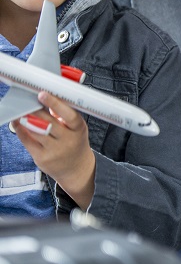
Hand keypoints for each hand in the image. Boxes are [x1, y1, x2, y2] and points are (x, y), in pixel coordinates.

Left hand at [16, 92, 94, 207]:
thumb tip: (43, 100)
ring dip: (25, 119)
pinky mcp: (43, 158)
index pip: (69, 115)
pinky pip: (27, 141)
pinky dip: (20, 130)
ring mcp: (55, 151)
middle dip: (35, 110)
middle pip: (48, 122)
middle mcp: (69, 140)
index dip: (55, 104)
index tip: (42, 94)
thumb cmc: (74, 143)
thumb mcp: (75, 129)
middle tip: (26, 101)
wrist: (76, 168)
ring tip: (20, 111)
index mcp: (79, 129)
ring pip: (36, 131)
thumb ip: (62, 116)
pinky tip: (18, 123)